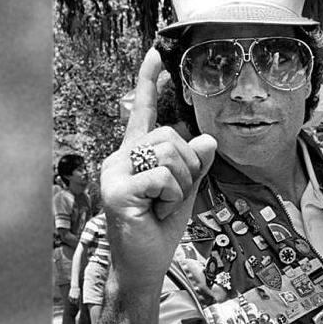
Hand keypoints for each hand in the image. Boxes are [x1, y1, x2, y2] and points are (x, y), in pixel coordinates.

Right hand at [101, 49, 218, 311]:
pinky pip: (162, 176)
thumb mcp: (184, 193)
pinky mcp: (116, 190)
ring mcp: (114, 173)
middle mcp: (120, 158)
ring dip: (180, 184)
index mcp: (135, 155)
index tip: (156, 54)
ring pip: (170, 154)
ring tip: (163, 206)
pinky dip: (171, 197)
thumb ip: (195, 166)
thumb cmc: (159, 232)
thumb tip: (208, 140)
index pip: (145, 112)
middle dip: (187, 168)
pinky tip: (155, 212)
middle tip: (172, 198)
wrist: (143, 269)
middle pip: (170, 136)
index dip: (150, 83)